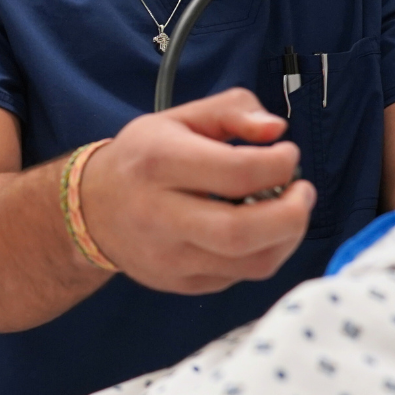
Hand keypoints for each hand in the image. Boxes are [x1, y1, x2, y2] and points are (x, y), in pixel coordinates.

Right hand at [78, 88, 315, 294]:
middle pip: (243, 232)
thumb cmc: (144, 157)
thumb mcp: (182, 118)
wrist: (92, 209)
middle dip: (293, 213)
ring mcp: (169, 257)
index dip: (280, 163)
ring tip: (288, 211)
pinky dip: (265, 252)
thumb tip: (276, 132)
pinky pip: (241, 277)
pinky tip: (262, 230)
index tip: (286, 154)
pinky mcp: (181, 284)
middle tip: (302, 192)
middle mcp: (160, 215)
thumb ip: (233, 110)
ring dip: (287, 237)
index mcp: (159, 163)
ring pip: (251, 263)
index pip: (237, 172)